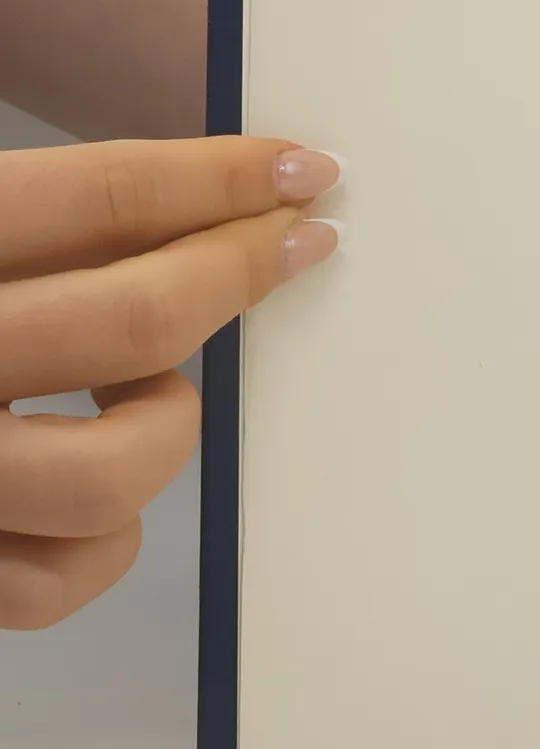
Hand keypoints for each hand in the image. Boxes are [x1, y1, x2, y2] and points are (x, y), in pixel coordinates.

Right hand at [0, 140, 340, 627]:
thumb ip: (20, 222)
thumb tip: (186, 197)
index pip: (96, 197)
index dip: (219, 178)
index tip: (302, 168)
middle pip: (129, 322)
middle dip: (234, 274)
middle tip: (294, 244)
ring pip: (112, 474)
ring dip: (164, 428)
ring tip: (143, 394)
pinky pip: (60, 580)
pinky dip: (104, 544)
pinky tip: (86, 498)